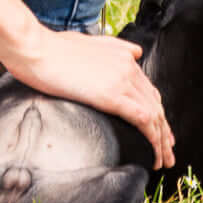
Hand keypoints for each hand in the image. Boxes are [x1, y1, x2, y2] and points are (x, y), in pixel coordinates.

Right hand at [0, 27, 174, 168]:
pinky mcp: (112, 95)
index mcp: (123, 56)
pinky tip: (154, 153)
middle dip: (164, 131)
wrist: (35, 49)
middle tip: (168, 152)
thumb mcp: (87, 41)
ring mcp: (122, 80)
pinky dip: (153, 139)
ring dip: (161, 141)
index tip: (161, 131)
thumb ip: (114, 47)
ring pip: (154, 115)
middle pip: (155, 104)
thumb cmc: (52, 48)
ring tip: (163, 161)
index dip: (157, 113)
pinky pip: (143, 119)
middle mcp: (129, 66)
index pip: (148, 90)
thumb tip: (136, 53)